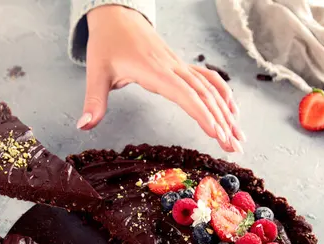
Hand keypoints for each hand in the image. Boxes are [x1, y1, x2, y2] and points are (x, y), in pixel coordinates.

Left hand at [79, 5, 244, 152]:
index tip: (217, 133)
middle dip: (223, 122)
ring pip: (211, 89)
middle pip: (205, 95)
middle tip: (235, 147)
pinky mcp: (180, 66)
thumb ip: (93, 101)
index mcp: (153, 71)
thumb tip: (84, 126)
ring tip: (239, 136)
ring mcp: (179, 66)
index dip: (202, 114)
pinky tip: (232, 111)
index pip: (184, 95)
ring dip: (228, 112)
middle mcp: (172, 68)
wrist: (117, 16)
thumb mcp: (96, 72)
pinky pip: (207, 79)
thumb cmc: (107, 44)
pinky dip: (223, 95)